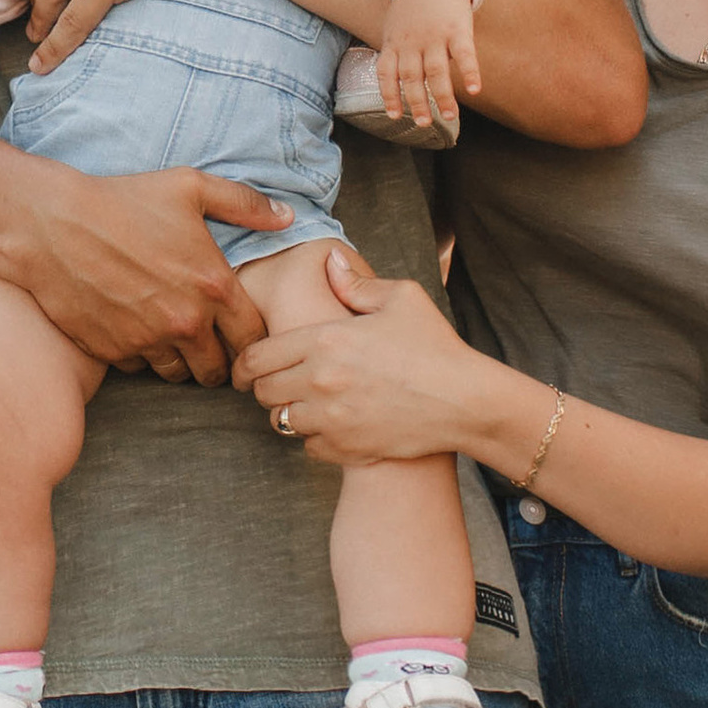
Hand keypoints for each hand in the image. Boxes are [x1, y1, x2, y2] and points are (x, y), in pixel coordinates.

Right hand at [14, 163, 284, 384]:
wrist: (51, 224)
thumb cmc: (122, 200)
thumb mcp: (189, 188)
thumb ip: (244, 204)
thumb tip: (287, 216)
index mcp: (214, 286)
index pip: (254, 338)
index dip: (252, 340)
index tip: (240, 334)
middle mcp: (186, 322)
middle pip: (218, 370)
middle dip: (217, 358)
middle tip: (207, 341)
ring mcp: (148, 341)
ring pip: (179, 375)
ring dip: (179, 360)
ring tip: (170, 335)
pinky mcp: (114, 352)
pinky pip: (139, 369)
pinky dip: (141, 355)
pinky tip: (134, 328)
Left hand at [234, 252, 488, 462]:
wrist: (464, 401)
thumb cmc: (435, 346)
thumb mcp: (401, 298)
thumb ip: (355, 281)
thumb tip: (329, 260)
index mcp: (324, 340)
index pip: (257, 357)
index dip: (243, 364)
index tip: (243, 369)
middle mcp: (319, 381)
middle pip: (263, 392)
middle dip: (263, 388)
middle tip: (275, 385)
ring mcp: (331, 419)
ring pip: (281, 422)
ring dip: (288, 413)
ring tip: (304, 405)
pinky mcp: (346, 447)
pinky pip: (308, 447)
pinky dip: (314, 438)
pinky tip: (331, 426)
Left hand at [371, 0, 481, 134]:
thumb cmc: (414, 6)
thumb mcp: (394, 26)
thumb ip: (394, 52)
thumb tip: (394, 83)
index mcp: (394, 42)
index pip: (386, 73)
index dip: (389, 95)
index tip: (395, 115)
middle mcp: (412, 42)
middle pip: (412, 77)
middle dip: (417, 103)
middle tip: (424, 123)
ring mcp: (435, 36)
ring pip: (436, 71)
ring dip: (442, 96)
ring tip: (450, 117)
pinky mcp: (458, 29)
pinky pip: (464, 54)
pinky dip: (470, 72)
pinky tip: (475, 89)